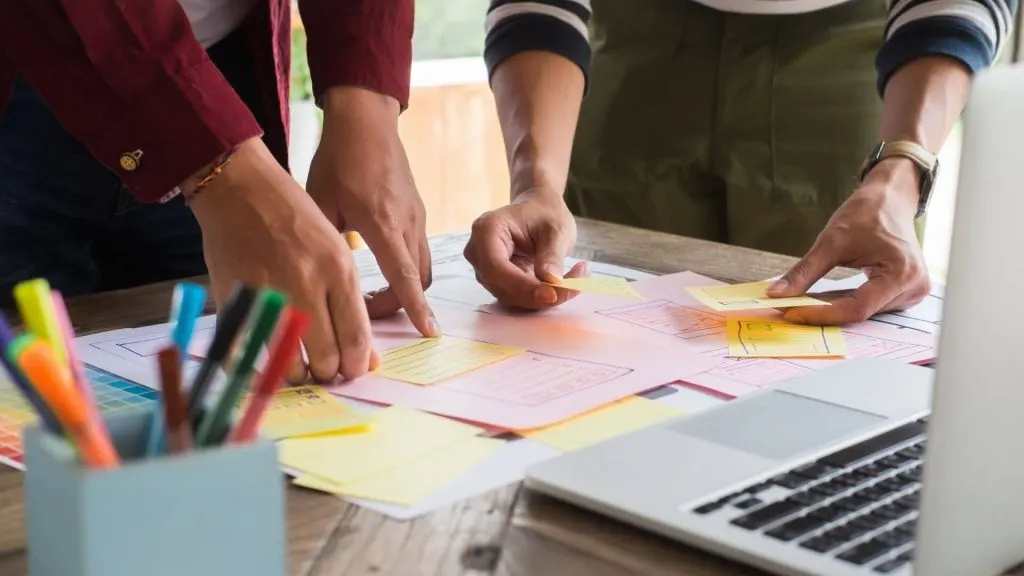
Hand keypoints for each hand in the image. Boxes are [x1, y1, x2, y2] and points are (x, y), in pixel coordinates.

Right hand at [189, 137, 375, 382]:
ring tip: (297, 368)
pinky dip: (255, 368)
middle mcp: (306, 284)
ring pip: (289, 363)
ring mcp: (269, 294)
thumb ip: (350, 303)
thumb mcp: (334, 250)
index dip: (357, 365)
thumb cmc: (294, 218)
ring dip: (296, 375)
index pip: (356, 338)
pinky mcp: (234, 299)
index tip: (353, 371)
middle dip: (329, 373)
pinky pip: (246, 353)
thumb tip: (365, 355)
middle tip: (325, 371)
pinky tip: (262, 365)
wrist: (240, 188)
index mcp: (338, 269)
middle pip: (326, 357)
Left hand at [306, 87, 437, 336]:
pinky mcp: (417, 210)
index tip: (428, 332)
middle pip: (418, 280)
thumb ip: (323, 242)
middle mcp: (407, 223)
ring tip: (373, 292)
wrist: (366, 120)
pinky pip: (419, 248)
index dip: (416, 308)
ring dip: (405, 286)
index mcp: (382, 224)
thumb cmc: (338, 158)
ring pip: (422, 266)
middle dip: (399, 304)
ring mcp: (417, 216)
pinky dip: (406, 266)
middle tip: (367, 312)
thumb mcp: (319, 202)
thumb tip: (314, 279)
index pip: (405, 277)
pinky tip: (380, 263)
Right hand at [465, 189, 584, 308]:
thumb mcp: (556, 229)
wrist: (537, 210)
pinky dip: (539, 296)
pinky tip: (561, 284)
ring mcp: (484, 268)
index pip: (496, 267)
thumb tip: (551, 283)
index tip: (553, 294)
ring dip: (541, 298)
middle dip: (537, 295)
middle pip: (502, 286)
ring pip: (510, 296)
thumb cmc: (545, 213)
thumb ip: (552, 255)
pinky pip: (516, 297)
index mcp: (487, 230)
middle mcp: (478, 252)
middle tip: (574, 288)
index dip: (523, 286)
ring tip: (573, 282)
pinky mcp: (496, 281)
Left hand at [766, 158, 930, 324]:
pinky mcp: (904, 293)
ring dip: (833, 310)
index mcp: (902, 273)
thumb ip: (804, 272)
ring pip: (864, 313)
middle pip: (860, 312)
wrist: (890, 199)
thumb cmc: (867, 213)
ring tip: (803, 304)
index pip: (857, 308)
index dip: (821, 314)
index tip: (791, 313)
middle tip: (788, 310)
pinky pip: (870, 306)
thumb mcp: (831, 241)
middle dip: (823, 312)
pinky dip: (845, 304)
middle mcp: (914, 287)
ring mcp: (912, 292)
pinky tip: (824, 300)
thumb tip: (776, 294)